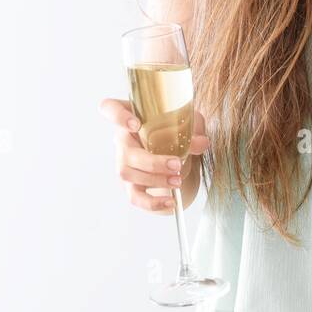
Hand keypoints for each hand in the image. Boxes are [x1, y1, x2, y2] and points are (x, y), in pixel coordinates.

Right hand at [99, 98, 209, 213]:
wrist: (177, 153)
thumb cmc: (177, 129)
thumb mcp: (189, 122)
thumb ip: (194, 129)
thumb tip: (201, 142)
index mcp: (131, 115)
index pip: (110, 108)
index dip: (117, 116)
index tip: (136, 124)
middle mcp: (123, 138)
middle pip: (125, 151)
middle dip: (152, 162)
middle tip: (177, 164)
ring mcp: (124, 162)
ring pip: (127, 174)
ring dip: (155, 180)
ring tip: (178, 181)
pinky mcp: (131, 184)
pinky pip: (135, 197)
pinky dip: (152, 203)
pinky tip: (171, 202)